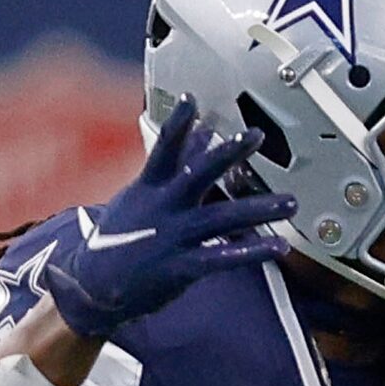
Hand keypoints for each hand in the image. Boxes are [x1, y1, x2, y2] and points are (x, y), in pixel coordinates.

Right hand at [40, 96, 296, 338]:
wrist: (93, 286)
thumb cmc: (121, 237)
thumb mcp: (142, 194)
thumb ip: (177, 161)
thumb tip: (202, 129)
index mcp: (149, 188)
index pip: (162, 149)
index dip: (177, 123)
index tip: (193, 99)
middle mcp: (163, 208)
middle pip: (197, 175)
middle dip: (226, 154)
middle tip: (254, 135)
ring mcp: (173, 237)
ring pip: (221, 218)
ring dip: (258, 209)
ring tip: (291, 203)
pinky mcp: (181, 267)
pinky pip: (222, 258)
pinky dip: (252, 253)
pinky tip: (278, 248)